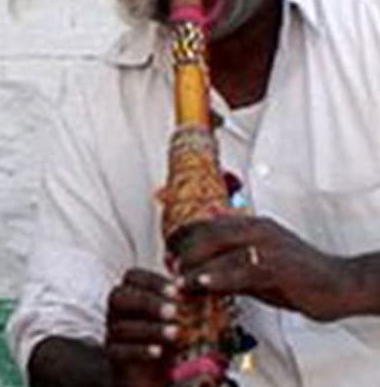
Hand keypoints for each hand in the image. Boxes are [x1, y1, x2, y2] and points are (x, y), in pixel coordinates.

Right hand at [104, 268, 179, 385]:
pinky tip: (158, 352)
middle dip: (147, 302)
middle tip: (174, 311)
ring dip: (150, 328)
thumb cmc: (167, 341)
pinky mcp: (113, 355)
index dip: (153, 281)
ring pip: (121, 326)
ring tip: (174, 333)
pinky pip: (119, 350)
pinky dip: (140, 350)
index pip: (133, 277)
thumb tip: (204, 289)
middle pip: (119, 297)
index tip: (177, 288)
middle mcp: (118, 311)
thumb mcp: (181, 320)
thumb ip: (188, 304)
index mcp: (132, 295)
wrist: (155, 374)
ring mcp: (112, 333)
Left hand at [173, 214, 358, 320]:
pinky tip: (204, 284)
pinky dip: (220, 277)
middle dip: (185, 249)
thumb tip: (196, 272)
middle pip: (210, 233)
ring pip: (222, 251)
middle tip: (170, 265)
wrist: (338, 283)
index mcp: (252, 224)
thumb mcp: (256, 265)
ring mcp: (269, 248)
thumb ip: (228, 264)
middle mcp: (258, 230)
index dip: (184, 234)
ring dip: (197, 266)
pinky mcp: (279, 269)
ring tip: (180, 279)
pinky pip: (243, 271)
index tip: (167, 248)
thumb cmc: (296, 275)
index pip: (208, 222)